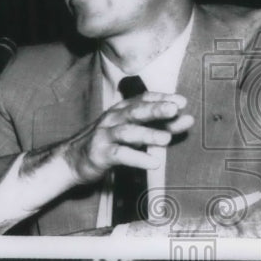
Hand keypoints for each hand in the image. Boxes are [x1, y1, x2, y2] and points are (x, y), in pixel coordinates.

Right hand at [59, 92, 193, 185]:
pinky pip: (120, 155)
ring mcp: (105, 136)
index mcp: (122, 109)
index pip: (143, 99)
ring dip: (148, 134)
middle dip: (155, 109)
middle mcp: (113, 118)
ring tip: (167, 138)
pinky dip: (137, 158)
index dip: (162, 98)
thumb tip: (188, 119)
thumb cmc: (109, 144)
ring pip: (127, 132)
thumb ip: (161, 126)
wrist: (72, 160)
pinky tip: (153, 162)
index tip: (181, 101)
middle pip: (136, 111)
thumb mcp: (135, 132)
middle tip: (174, 109)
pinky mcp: (100, 154)